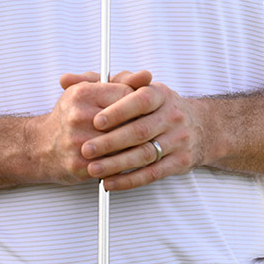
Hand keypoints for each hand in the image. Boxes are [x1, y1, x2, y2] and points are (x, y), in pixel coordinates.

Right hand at [30, 71, 144, 184]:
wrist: (41, 147)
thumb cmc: (71, 116)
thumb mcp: (89, 91)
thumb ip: (119, 81)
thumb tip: (147, 75)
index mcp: (82, 94)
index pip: (127, 95)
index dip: (138, 103)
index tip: (139, 109)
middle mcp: (78, 116)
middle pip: (129, 120)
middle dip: (139, 126)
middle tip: (143, 127)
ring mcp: (79, 142)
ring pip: (125, 145)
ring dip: (134, 146)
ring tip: (134, 143)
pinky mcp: (81, 165)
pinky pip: (115, 165)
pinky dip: (123, 163)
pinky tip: (122, 158)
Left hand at [67, 70, 209, 191]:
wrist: (198, 128)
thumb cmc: (154, 108)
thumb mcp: (133, 89)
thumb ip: (99, 83)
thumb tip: (65, 80)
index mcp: (160, 94)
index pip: (141, 100)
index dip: (119, 111)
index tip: (96, 121)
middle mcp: (172, 115)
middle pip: (141, 130)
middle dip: (111, 142)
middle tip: (86, 149)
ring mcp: (179, 139)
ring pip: (145, 155)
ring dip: (117, 164)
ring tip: (93, 170)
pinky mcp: (180, 162)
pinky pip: (153, 174)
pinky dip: (130, 180)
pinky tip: (110, 183)